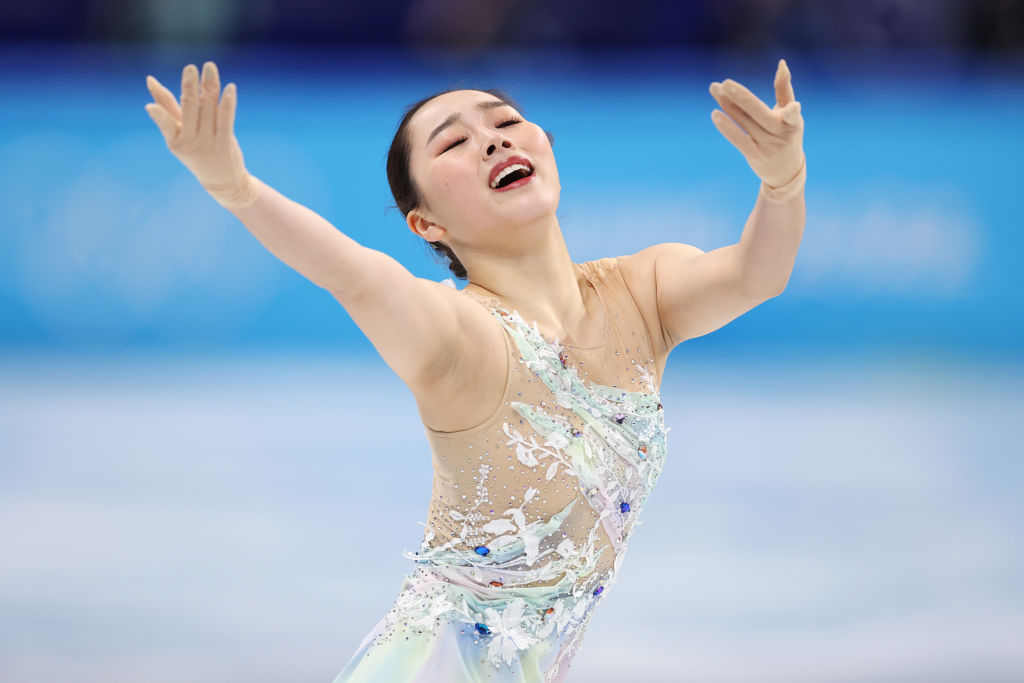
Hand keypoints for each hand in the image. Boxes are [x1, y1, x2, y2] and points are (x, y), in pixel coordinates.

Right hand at [145, 61, 258, 207]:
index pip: (166, 121)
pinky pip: (226, 119)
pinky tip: (230, 88)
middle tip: (190, 68)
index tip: (152, 88)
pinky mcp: (225, 144)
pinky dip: (228, 103)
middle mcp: (190, 141)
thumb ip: (167, 107)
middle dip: (190, 87)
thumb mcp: (178, 133)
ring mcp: (208, 143)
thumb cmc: (196, 151)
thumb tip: (150, 80)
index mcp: (174, 139)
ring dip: (210, 86)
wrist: (221, 181)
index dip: (160, 106)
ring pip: (208, 109)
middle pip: (190, 108)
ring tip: (209, 67)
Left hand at [709, 59, 804, 188]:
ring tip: (715, 88)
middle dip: (742, 97)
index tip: (794, 106)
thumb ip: (784, 89)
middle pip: (758, 113)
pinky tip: (715, 113)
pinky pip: (738, 139)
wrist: (785, 171)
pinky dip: (727, 127)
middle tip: (726, 83)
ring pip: (744, 121)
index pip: (791, 113)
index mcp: (793, 122)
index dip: (791, 110)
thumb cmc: (787, 135)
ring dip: (728, 104)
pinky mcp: (754, 155)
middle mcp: (780, 134)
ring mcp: (767, 146)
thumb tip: (781, 63)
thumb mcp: (791, 115)